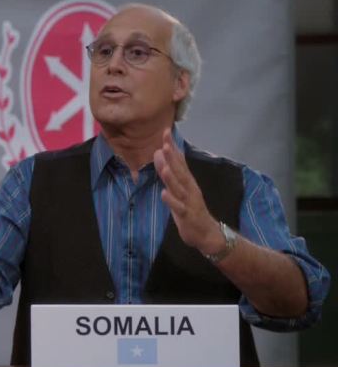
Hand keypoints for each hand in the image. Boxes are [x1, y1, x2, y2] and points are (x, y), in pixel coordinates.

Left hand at [153, 129, 223, 254]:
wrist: (207, 234)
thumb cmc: (190, 209)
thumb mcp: (178, 189)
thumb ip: (168, 172)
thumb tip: (159, 153)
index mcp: (187, 181)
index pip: (179, 161)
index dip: (172, 147)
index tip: (165, 132)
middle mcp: (189, 188)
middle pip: (180, 171)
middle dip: (173, 158)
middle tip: (165, 144)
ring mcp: (189, 201)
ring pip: (179, 188)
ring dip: (171, 177)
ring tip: (164, 166)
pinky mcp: (187, 215)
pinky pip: (178, 207)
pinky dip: (171, 201)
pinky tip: (163, 194)